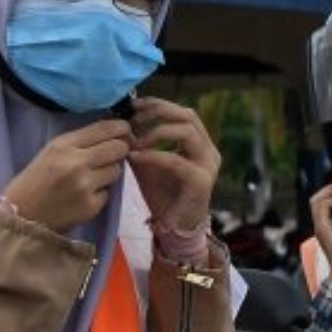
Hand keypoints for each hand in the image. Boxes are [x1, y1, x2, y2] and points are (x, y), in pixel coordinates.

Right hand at [4, 119, 131, 232]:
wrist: (22, 215)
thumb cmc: (35, 181)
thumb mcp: (51, 152)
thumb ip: (80, 143)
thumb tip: (113, 134)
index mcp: (63, 145)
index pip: (103, 129)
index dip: (121, 128)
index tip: (126, 130)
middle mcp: (76, 162)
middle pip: (118, 148)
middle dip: (120, 150)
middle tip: (114, 154)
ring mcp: (86, 185)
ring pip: (116, 170)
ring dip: (109, 172)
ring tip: (90, 178)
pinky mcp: (91, 205)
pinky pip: (108, 193)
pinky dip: (99, 193)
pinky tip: (83, 196)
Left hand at [126, 96, 219, 234]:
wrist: (174, 227)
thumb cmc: (162, 195)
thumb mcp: (148, 162)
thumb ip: (139, 143)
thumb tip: (122, 122)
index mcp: (200, 144)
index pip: (184, 112)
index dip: (159, 104)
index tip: (135, 106)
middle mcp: (209, 151)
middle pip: (188, 116)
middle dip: (158, 112)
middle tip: (134, 119)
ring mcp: (208, 165)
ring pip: (186, 132)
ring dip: (156, 132)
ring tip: (134, 142)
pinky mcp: (200, 181)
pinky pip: (175, 160)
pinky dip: (153, 155)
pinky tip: (135, 158)